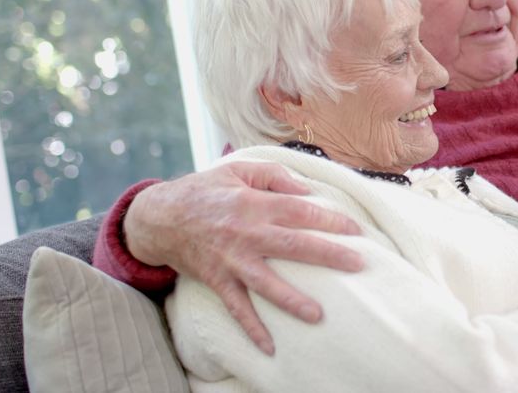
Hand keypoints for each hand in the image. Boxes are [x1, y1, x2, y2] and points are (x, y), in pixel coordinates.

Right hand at [124, 161, 364, 354]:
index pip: (300, 210)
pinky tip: (270, 347)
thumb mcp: (239, 169)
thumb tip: (308, 191)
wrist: (160, 217)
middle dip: (327, 254)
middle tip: (358, 264)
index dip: (329, 218)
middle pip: (293, 245)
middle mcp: (245, 233)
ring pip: (265, 283)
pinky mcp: (218, 279)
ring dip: (292, 299)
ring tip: (318, 315)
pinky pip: (236, 307)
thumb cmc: (207, 189)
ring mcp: (231, 259)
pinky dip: (252, 328)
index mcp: (254, 203)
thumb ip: (276, 175)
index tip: (356, 229)